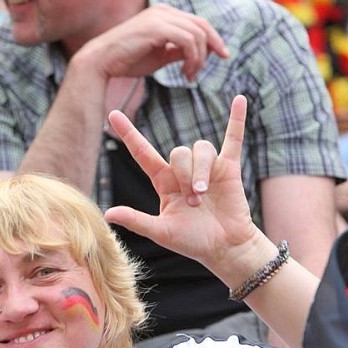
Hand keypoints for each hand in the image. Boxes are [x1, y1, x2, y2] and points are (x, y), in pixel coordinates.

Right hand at [77, 4, 228, 81]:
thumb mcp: (159, 56)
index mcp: (164, 14)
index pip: (198, 23)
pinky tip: (185, 72)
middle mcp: (164, 11)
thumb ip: (177, 52)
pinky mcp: (157, 28)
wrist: (102, 62)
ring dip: (199, 58)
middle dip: (213, 46)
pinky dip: (192, 58)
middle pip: (202, 25)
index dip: (213, 39)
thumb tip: (196, 55)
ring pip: (197, 34)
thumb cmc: (127, 60)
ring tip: (189, 75)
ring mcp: (160, 17)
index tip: (222, 55)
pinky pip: (187, 40)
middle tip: (209, 67)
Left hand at [104, 95, 269, 279]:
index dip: (129, 134)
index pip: (143, 153)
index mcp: (164, 183)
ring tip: (205, 193)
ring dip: (201, 170)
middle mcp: (184, 171)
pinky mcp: (229, 168)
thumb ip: (136, 221)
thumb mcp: (161, 232)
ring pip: (201, 149)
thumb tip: (107, 214)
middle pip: (178, 152)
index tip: (113, 115)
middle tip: (194, 201)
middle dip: (185, 176)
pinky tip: (239, 99)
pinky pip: (233, 139)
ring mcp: (208, 167)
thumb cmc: (193, 242)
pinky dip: (237, 120)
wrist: (225, 248)